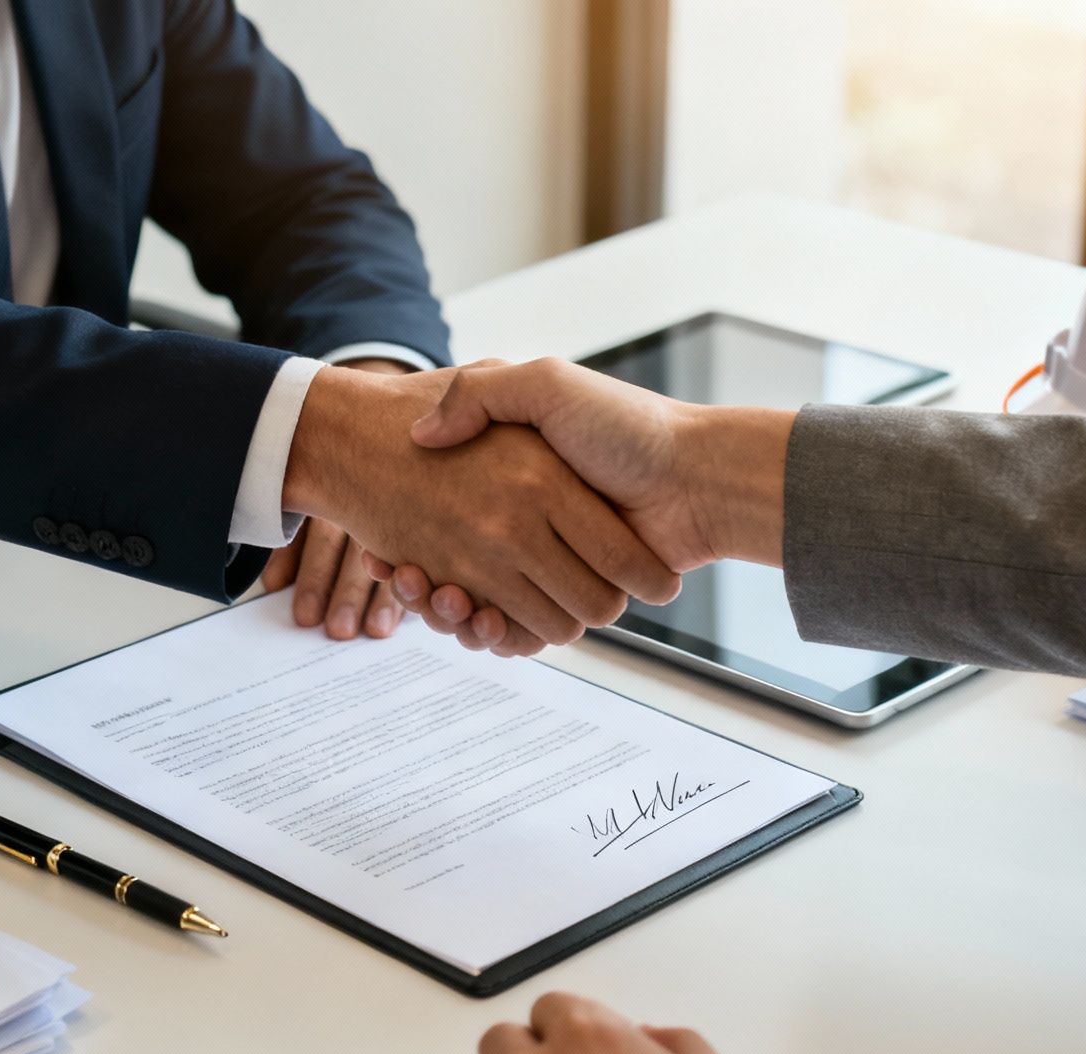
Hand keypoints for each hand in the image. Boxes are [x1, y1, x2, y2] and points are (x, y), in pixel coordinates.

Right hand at [283, 367, 679, 645]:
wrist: (697, 477)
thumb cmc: (626, 426)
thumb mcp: (546, 386)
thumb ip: (481, 394)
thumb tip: (423, 434)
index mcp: (516, 484)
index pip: (440, 517)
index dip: (412, 539)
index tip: (388, 546)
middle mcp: (526, 528)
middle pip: (454, 572)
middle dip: (429, 584)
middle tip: (405, 576)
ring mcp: (548, 567)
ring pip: (479, 610)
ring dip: (453, 613)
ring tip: (436, 593)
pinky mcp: (571, 601)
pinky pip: (518, 631)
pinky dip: (494, 634)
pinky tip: (473, 615)